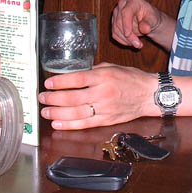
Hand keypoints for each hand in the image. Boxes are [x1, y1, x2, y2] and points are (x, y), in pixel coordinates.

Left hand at [38, 62, 156, 129]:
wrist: (149, 94)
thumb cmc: (131, 79)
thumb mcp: (112, 67)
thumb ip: (93, 71)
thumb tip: (74, 75)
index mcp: (104, 76)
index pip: (77, 79)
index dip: (60, 82)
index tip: (48, 83)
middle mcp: (103, 92)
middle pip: (72, 98)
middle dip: (53, 98)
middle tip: (42, 97)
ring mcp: (105, 108)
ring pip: (75, 113)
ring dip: (57, 113)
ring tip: (45, 112)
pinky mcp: (106, 120)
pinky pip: (85, 124)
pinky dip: (69, 125)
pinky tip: (58, 123)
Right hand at [111, 0, 162, 48]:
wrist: (148, 20)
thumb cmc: (151, 17)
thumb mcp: (153, 20)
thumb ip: (148, 23)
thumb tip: (145, 28)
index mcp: (133, 1)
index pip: (126, 12)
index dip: (126, 24)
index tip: (128, 35)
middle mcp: (122, 4)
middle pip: (119, 22)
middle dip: (129, 36)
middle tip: (139, 45)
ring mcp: (116, 13)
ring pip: (116, 29)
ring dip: (126, 40)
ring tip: (137, 44)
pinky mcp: (113, 22)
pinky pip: (114, 34)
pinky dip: (122, 40)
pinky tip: (131, 42)